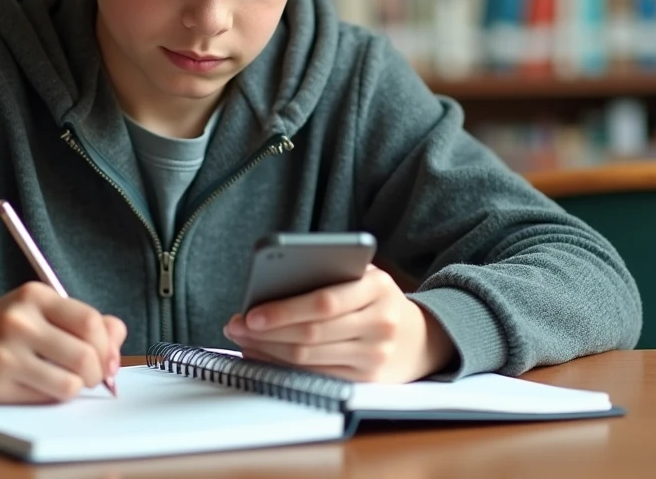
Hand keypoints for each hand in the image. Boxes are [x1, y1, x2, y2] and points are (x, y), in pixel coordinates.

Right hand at [0, 281, 126, 402]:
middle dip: (96, 372)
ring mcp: (6, 353)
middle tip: (88, 375)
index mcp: (35, 295)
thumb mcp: (37, 310)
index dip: (107, 345)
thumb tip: (118, 337)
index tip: (106, 357)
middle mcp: (20, 320)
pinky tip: (40, 385)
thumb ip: (81, 319)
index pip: (91, 321)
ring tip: (66, 381)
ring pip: (70, 383)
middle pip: (86, 355)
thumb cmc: (1, 328)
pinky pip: (44, 398)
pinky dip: (52, 396)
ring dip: (76, 387)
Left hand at [223, 265, 454, 382]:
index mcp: (378, 288)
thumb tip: (271, 287)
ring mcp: (375, 356)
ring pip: (308, 358)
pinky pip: (316, 376)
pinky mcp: (367, 382)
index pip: (323, 302)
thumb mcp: (363, 276)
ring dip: (268, 351)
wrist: (420, 338)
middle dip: (266, 332)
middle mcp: (380, 324)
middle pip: (311, 334)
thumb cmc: (376, 299)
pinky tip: (265, 356)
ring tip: (243, 339)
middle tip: (235, 325)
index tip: (251, 312)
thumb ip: (329, 274)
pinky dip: (284, 368)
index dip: (283, 310)